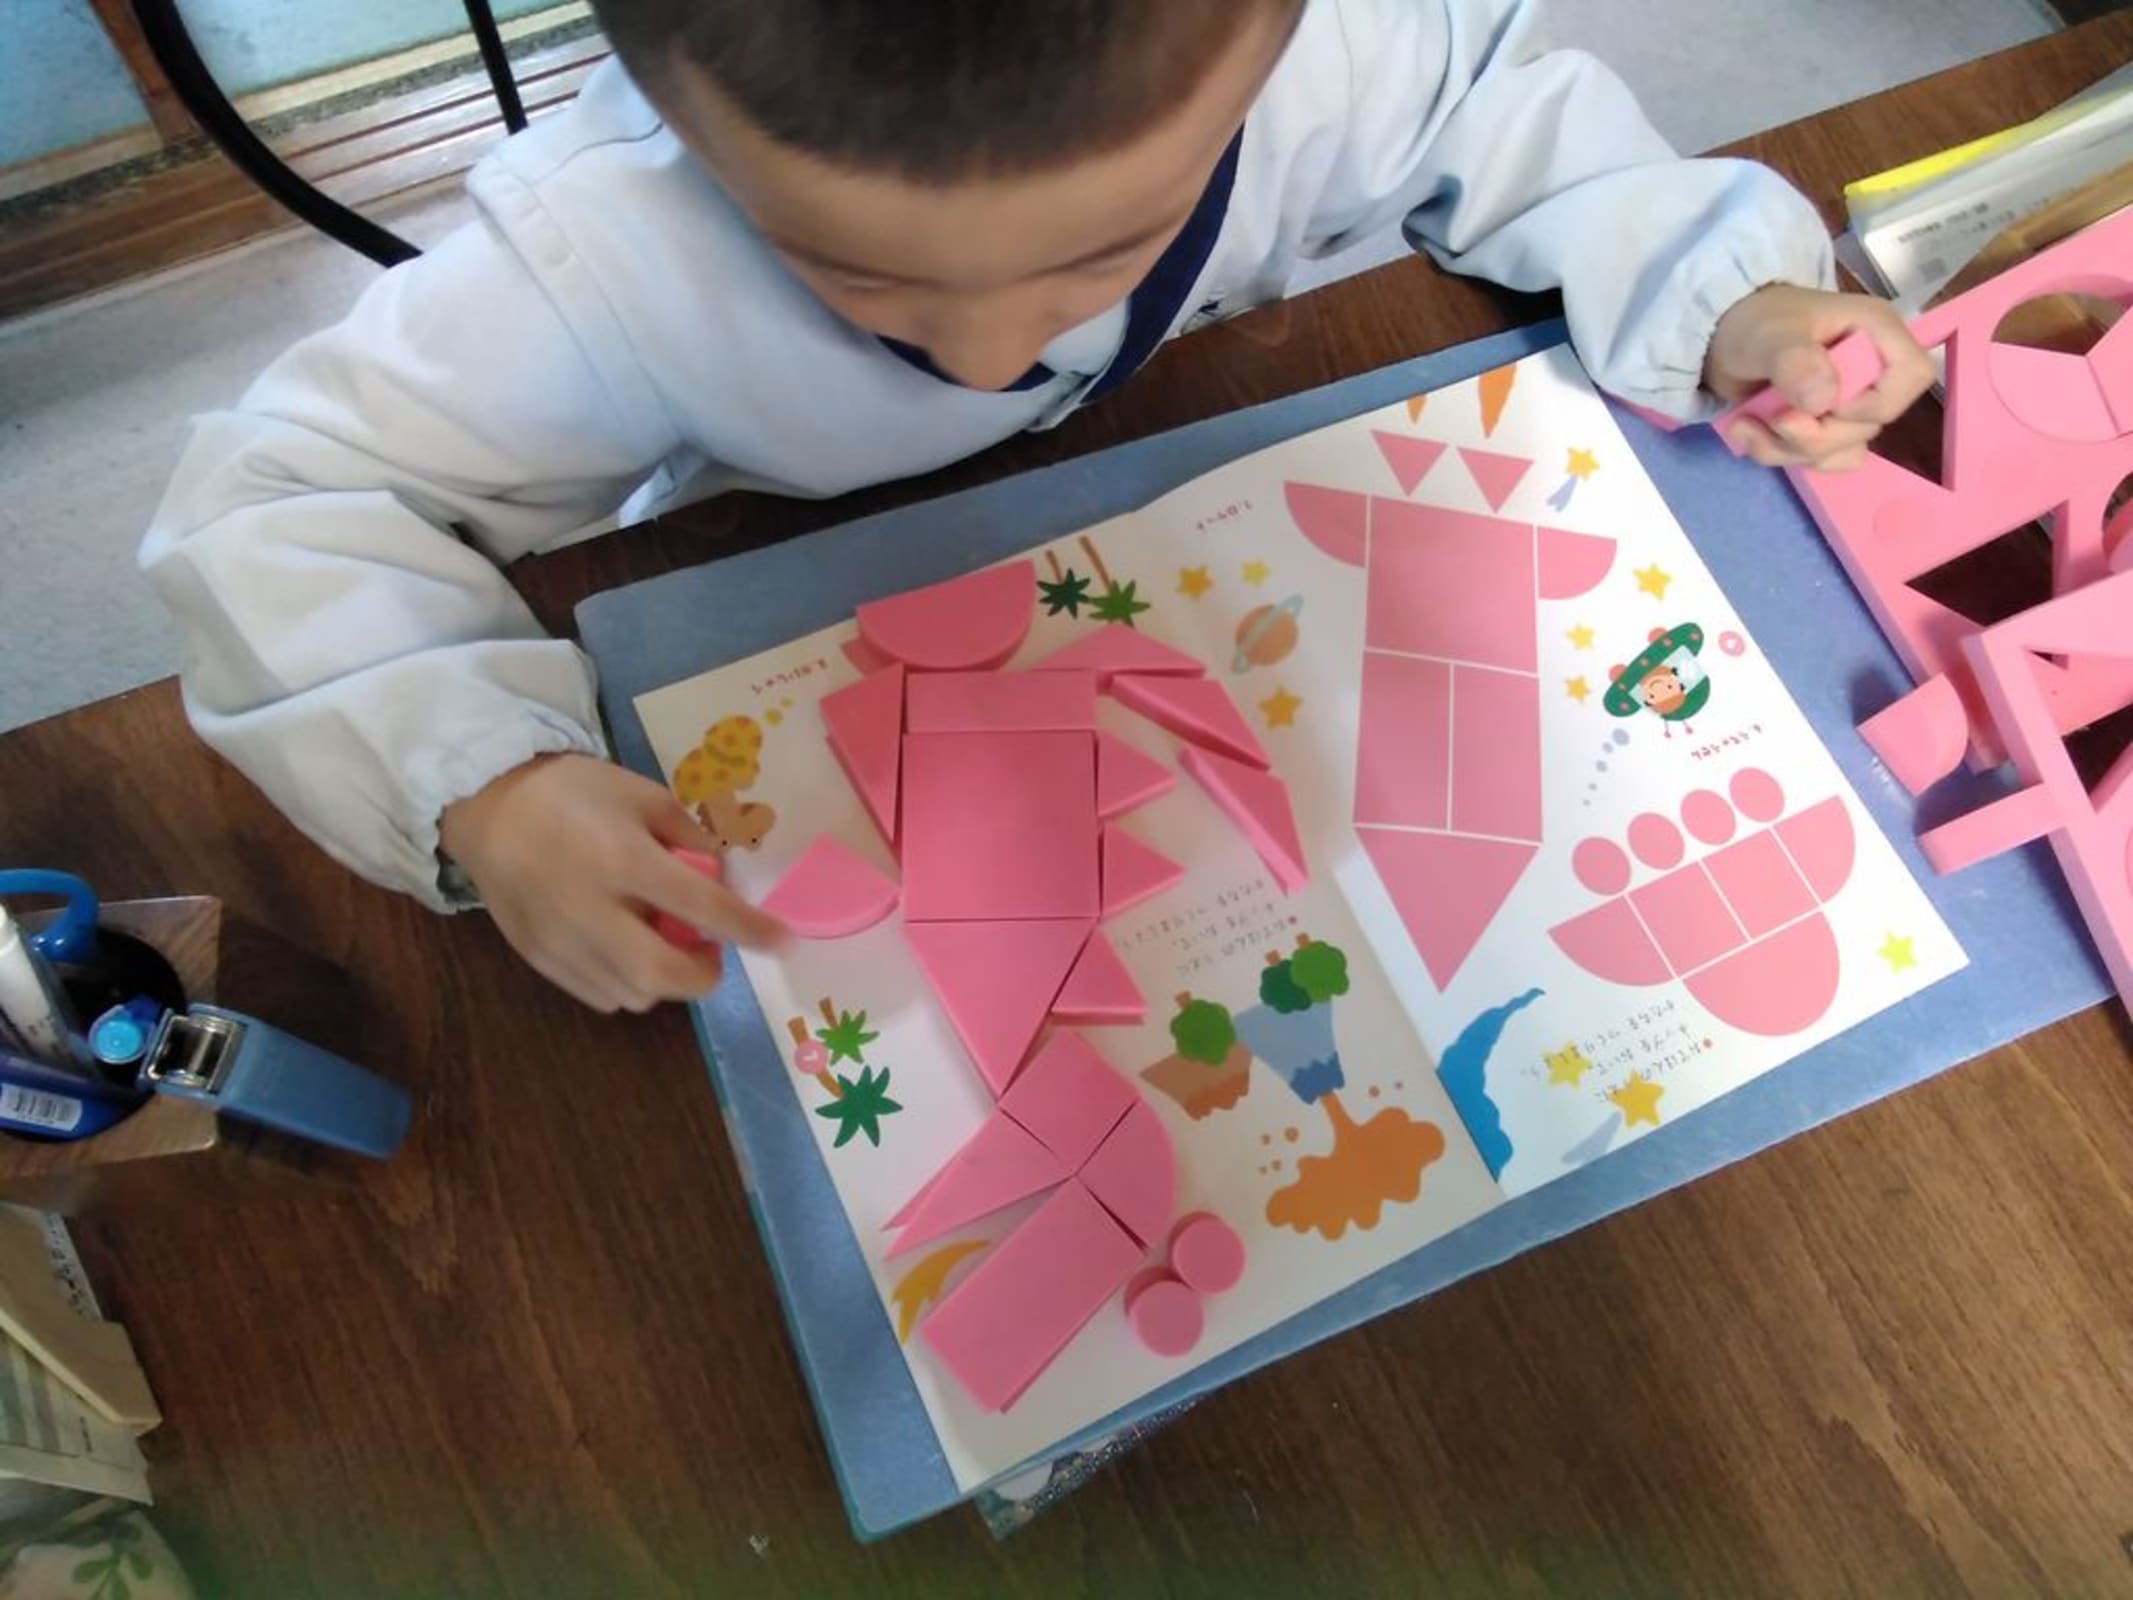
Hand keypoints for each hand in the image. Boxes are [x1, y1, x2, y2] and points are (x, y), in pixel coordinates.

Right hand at [439, 753, 784, 1012]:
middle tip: (711, 952)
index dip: (750, 930)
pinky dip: (628, 984)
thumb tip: (722, 879)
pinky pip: (600, 995)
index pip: (702, 908)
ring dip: (665, 979)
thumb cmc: (570, 792)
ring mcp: (562, 943)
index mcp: (623, 860)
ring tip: (662, 942)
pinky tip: (626, 949)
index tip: (784, 943)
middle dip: (703, 975)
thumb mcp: (640, 793)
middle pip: (662, 974)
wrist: (485, 807)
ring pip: (632, 995)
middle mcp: (592, 911)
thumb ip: (687, 836)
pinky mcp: (540, 961)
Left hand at [1704, 286, 1935, 471]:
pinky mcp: (1825, 426)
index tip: (1827, 404)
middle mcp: (1871, 370)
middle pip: (1869, 426)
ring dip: (1788, 448)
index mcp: (1875, 333)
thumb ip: (1794, 360)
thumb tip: (1824, 401)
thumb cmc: (1752, 322)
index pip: (1914, 376)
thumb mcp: (1768, 334)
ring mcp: (1849, 403)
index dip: (1875, 403)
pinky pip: (1822, 461)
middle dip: (1813, 434)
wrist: (1718, 339)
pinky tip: (1750, 433)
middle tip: (1772, 417)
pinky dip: (1782, 456)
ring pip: (1842, 451)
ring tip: (1747, 423)